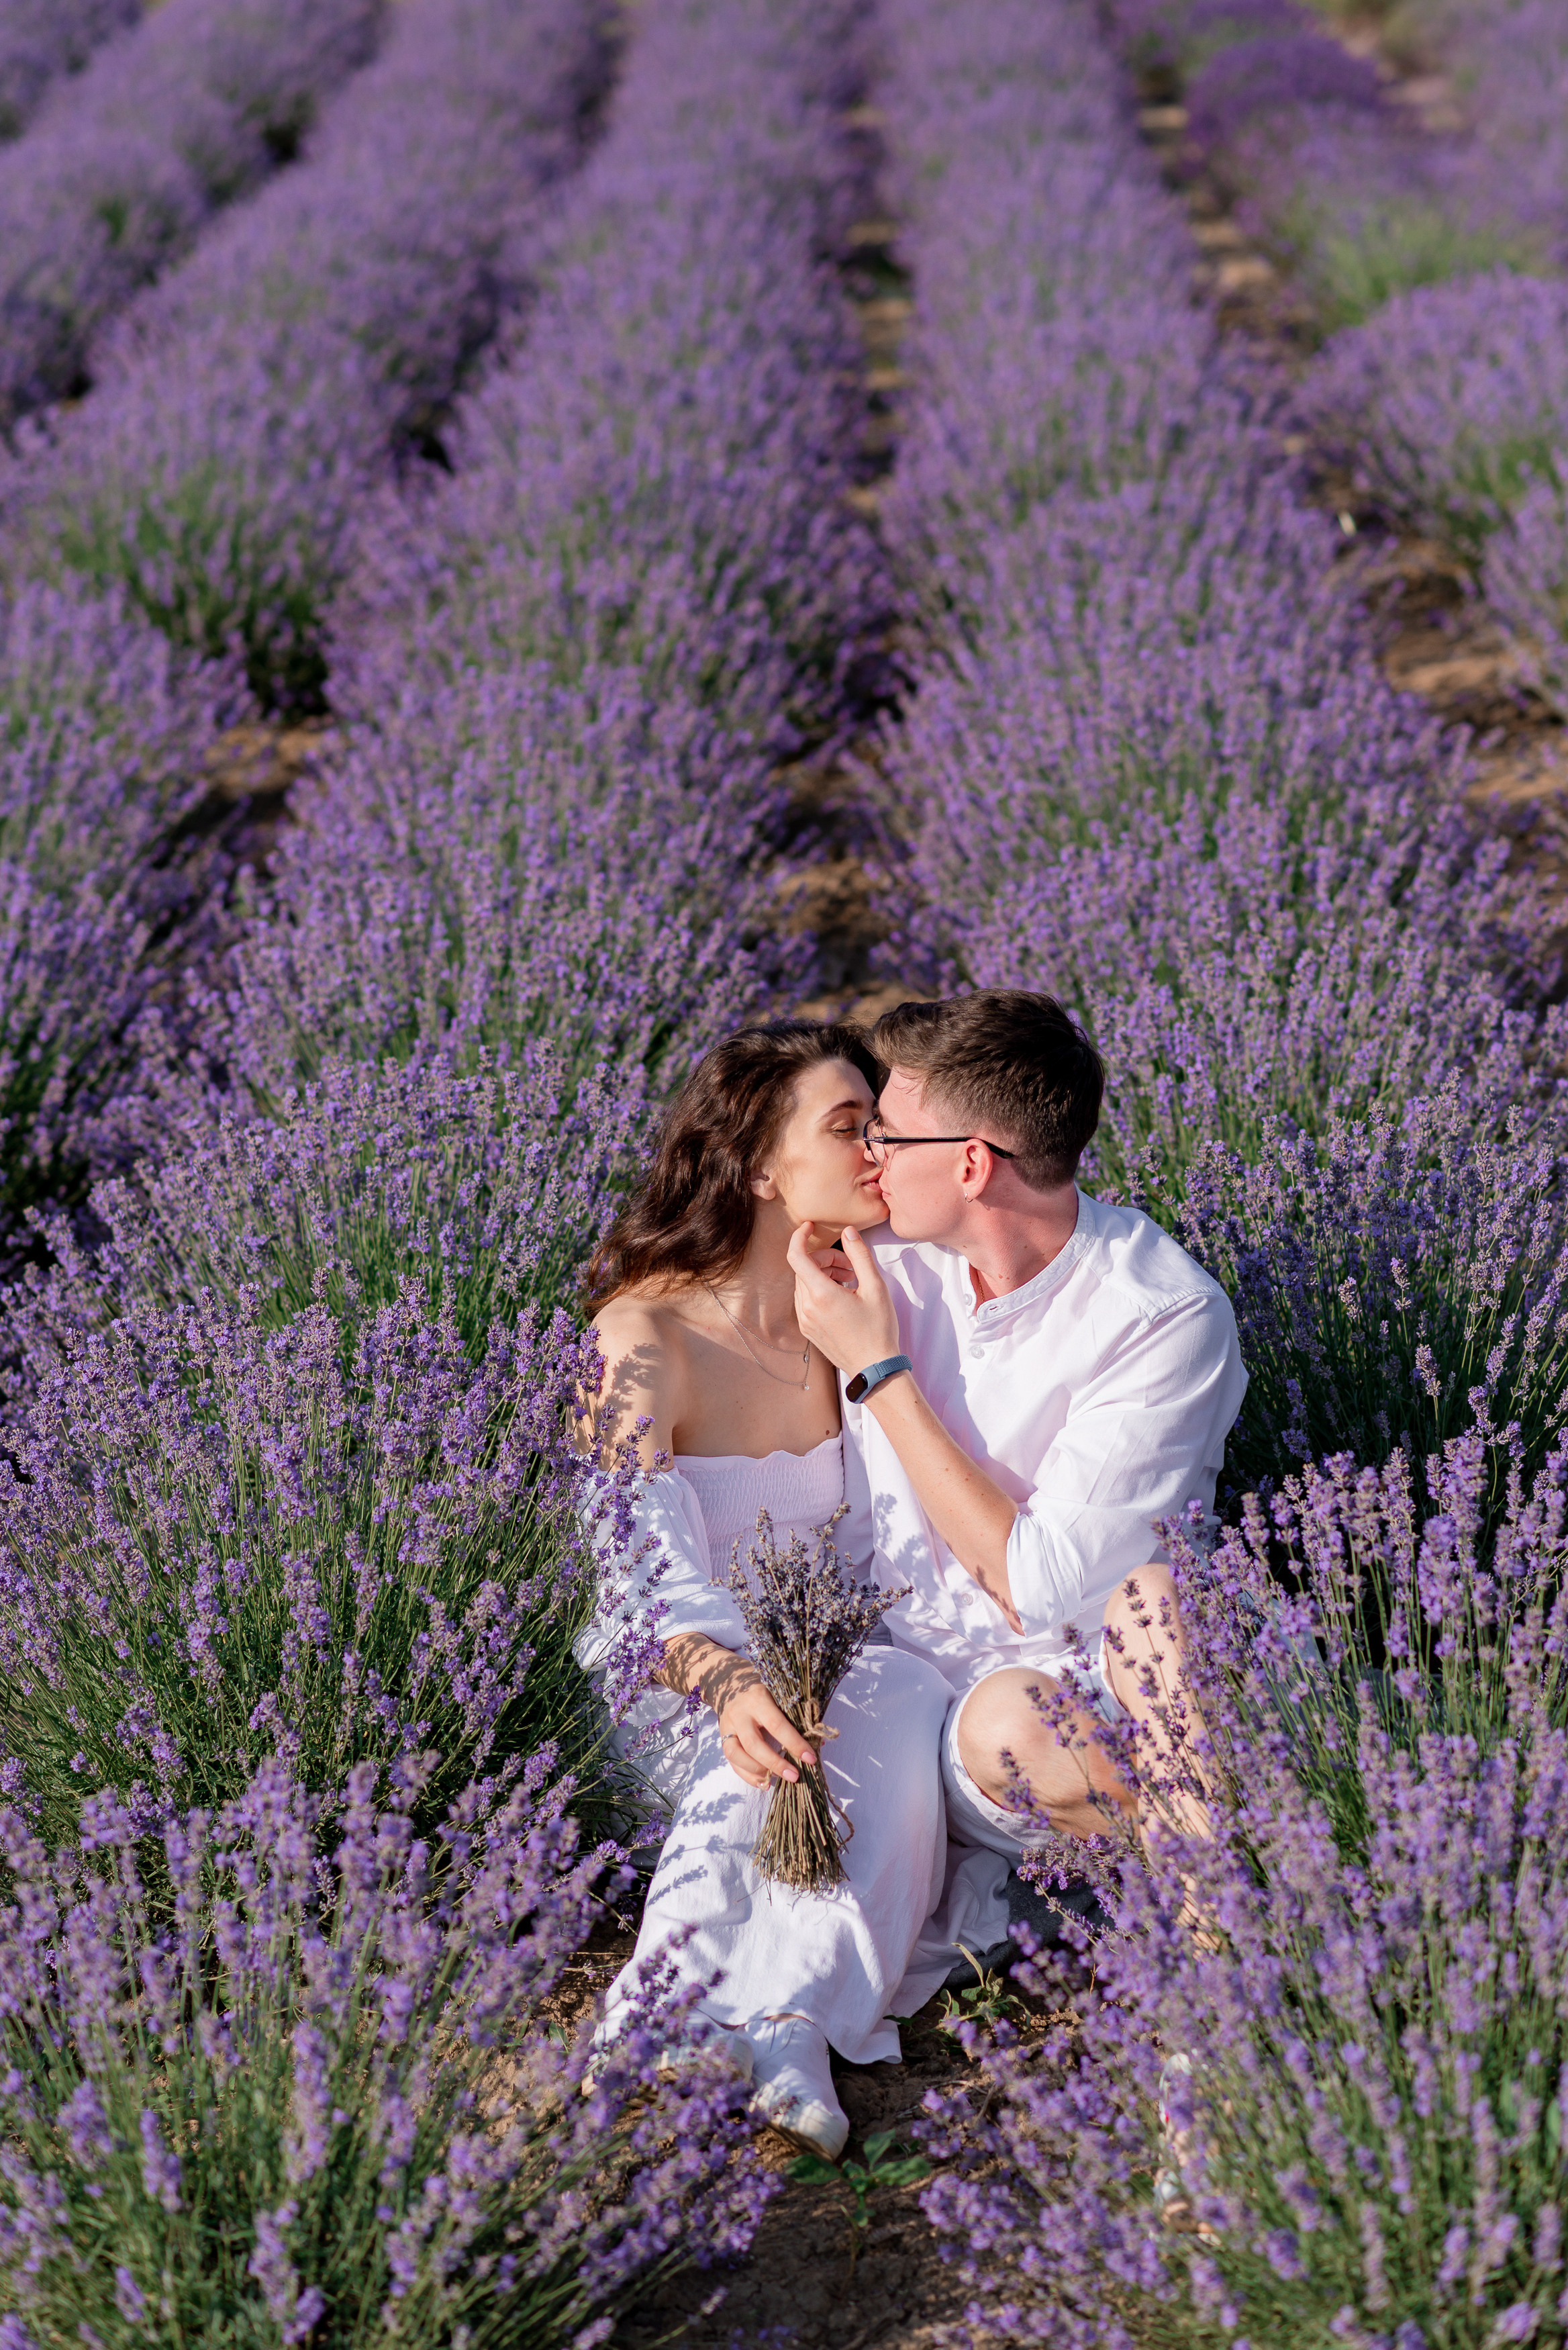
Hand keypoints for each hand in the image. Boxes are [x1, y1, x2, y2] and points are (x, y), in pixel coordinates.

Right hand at [713, 1677, 818, 1787]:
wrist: (729, 1681)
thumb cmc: (762, 1688)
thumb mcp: (778, 1693)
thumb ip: (795, 1716)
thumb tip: (817, 1744)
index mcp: (758, 1699)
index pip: (777, 1725)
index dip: (794, 1744)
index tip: (810, 1758)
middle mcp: (740, 1714)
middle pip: (754, 1745)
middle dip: (775, 1764)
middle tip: (795, 1776)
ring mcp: (728, 1727)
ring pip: (737, 1755)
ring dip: (759, 1772)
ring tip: (778, 1779)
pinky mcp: (722, 1738)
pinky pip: (731, 1761)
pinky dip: (747, 1775)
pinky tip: (764, 1782)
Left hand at [789, 1222, 900, 1375]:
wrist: (874, 1367)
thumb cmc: (878, 1329)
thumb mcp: (876, 1288)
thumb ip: (860, 1256)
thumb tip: (848, 1231)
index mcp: (821, 1295)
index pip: (796, 1256)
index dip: (799, 1236)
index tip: (810, 1226)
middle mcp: (806, 1307)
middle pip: (804, 1268)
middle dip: (825, 1259)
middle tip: (851, 1266)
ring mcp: (804, 1320)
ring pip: (804, 1283)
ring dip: (823, 1274)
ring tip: (850, 1280)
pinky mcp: (807, 1329)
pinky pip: (805, 1299)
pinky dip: (820, 1289)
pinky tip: (842, 1295)